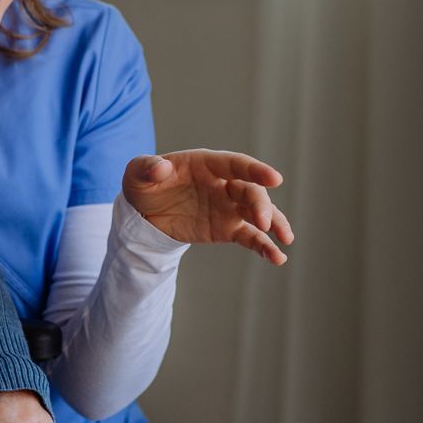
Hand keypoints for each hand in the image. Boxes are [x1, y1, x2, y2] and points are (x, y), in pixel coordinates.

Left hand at [122, 149, 293, 264]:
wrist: (143, 212)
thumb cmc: (144, 184)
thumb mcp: (137, 174)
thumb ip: (147, 168)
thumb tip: (161, 168)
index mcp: (207, 164)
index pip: (236, 164)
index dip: (256, 170)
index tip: (276, 178)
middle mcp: (224, 184)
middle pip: (250, 191)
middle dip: (261, 205)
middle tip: (263, 223)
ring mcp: (228, 207)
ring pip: (258, 213)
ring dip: (274, 224)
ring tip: (286, 240)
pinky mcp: (227, 229)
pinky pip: (250, 237)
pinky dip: (265, 246)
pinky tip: (277, 258)